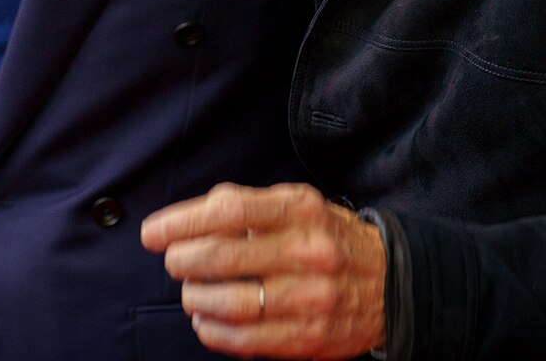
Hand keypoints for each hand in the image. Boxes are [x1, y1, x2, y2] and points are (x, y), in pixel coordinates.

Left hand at [141, 182, 385, 358]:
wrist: (392, 283)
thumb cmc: (328, 238)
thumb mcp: (297, 205)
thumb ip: (246, 207)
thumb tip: (185, 221)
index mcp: (300, 210)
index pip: (229, 212)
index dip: (181, 222)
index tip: (153, 233)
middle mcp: (308, 252)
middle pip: (223, 258)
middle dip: (182, 262)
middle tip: (174, 262)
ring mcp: (310, 298)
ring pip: (230, 303)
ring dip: (195, 298)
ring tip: (192, 292)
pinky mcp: (309, 338)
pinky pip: (246, 340)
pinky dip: (213, 331)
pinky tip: (206, 321)